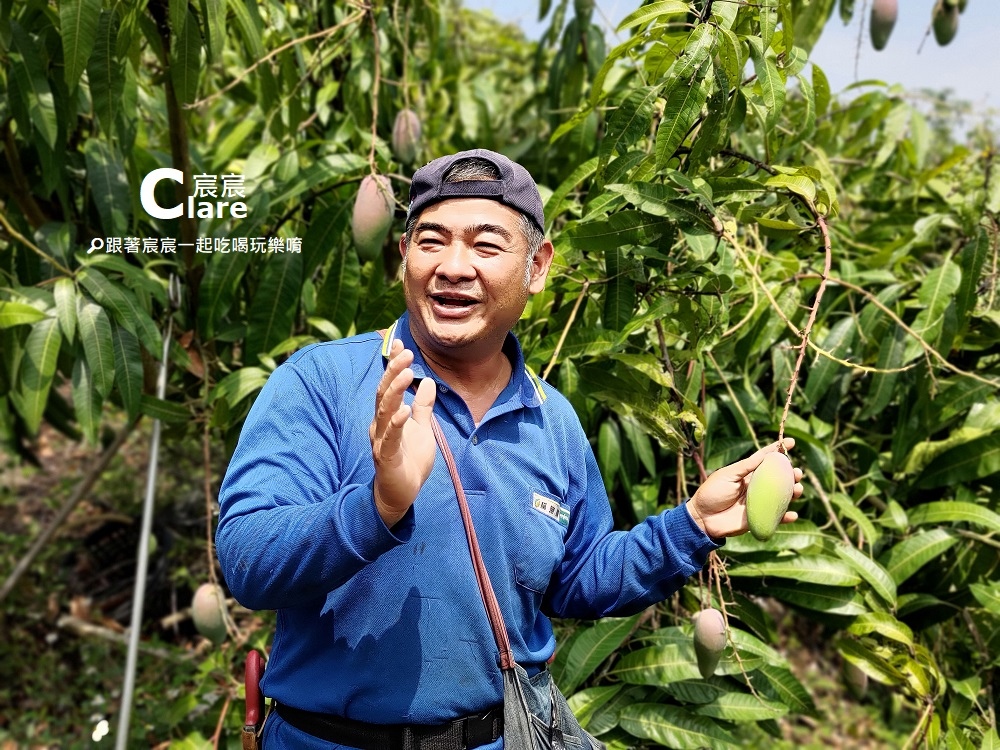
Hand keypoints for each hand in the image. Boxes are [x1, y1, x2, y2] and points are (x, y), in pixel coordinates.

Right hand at [369, 339, 436, 526]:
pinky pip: (389, 439)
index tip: (401, 344)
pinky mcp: (385, 458)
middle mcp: (380, 424)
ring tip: (407, 374)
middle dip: (394, 372)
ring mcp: (381, 440)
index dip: (393, 365)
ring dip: (395, 391)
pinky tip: (404, 411)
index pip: (389, 386)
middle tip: (405, 352)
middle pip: (384, 393)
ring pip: (384, 411)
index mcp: (388, 416)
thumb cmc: (410, 460)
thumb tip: (428, 381)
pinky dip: (396, 424)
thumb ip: (423, 406)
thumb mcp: (423, 428)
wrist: (401, 494)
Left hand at [687, 438, 802, 539]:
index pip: (766, 460)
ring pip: (782, 497)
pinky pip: (776, 518)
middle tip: (797, 473)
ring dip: (793, 493)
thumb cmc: (712, 492)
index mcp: (748, 474)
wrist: (702, 517)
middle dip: (792, 475)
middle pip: (779, 479)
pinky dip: (786, 517)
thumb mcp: (728, 475)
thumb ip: (746, 466)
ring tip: (798, 490)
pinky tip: (792, 514)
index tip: (791, 442)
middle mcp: (757, 487)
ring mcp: (759, 503)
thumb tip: (765, 454)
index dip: (778, 451)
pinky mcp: (759, 519)